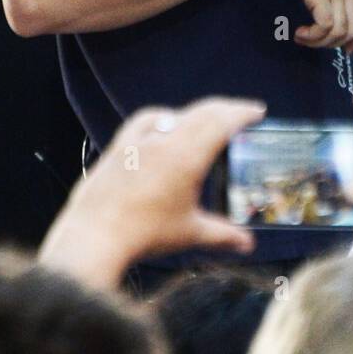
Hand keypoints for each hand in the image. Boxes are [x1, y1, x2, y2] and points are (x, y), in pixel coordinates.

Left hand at [39, 97, 263, 286]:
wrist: (95, 236)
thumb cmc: (145, 235)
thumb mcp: (190, 233)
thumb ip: (222, 235)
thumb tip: (247, 244)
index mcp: (187, 157)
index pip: (221, 122)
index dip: (242, 113)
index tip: (257, 111)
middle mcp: (164, 141)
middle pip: (201, 113)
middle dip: (225, 109)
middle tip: (242, 112)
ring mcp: (139, 142)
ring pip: (175, 114)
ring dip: (196, 112)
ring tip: (208, 119)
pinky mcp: (119, 147)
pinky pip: (145, 121)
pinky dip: (163, 117)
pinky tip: (165, 124)